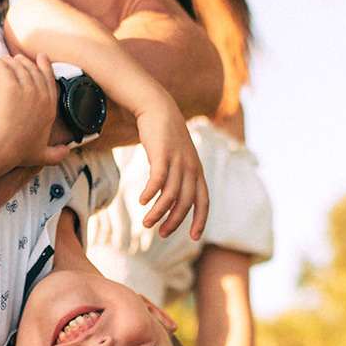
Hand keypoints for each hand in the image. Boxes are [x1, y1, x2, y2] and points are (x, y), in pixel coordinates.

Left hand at [0, 54, 72, 171]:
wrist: (0, 148)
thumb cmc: (17, 153)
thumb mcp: (42, 155)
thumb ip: (56, 154)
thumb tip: (66, 151)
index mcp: (50, 109)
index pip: (50, 81)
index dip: (46, 67)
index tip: (42, 57)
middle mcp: (41, 97)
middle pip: (35, 70)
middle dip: (26, 61)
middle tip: (18, 58)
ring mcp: (26, 90)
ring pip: (20, 66)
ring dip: (11, 61)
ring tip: (4, 61)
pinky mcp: (10, 86)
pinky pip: (5, 67)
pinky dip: (0, 63)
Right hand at [134, 105, 208, 239]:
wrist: (158, 108)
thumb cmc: (166, 138)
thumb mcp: (177, 159)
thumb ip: (177, 179)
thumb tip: (169, 203)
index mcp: (197, 171)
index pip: (203, 201)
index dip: (200, 220)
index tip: (193, 238)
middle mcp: (191, 168)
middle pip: (186, 202)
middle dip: (175, 222)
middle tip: (161, 234)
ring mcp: (178, 161)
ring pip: (170, 195)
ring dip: (158, 212)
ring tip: (147, 223)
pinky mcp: (162, 155)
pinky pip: (158, 180)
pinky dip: (150, 194)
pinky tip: (141, 201)